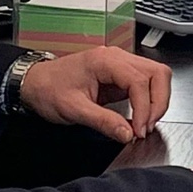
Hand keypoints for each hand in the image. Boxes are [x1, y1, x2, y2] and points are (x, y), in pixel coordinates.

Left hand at [18, 46, 171, 140]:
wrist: (34, 83)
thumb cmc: (49, 90)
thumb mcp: (74, 110)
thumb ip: (103, 122)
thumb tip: (127, 134)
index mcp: (105, 61)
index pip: (139, 81)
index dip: (144, 108)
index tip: (138, 130)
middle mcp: (116, 58)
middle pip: (157, 73)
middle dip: (158, 102)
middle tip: (146, 126)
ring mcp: (120, 65)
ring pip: (156, 76)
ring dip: (157, 100)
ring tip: (144, 123)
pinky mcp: (120, 75)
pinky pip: (145, 83)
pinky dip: (149, 100)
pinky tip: (139, 117)